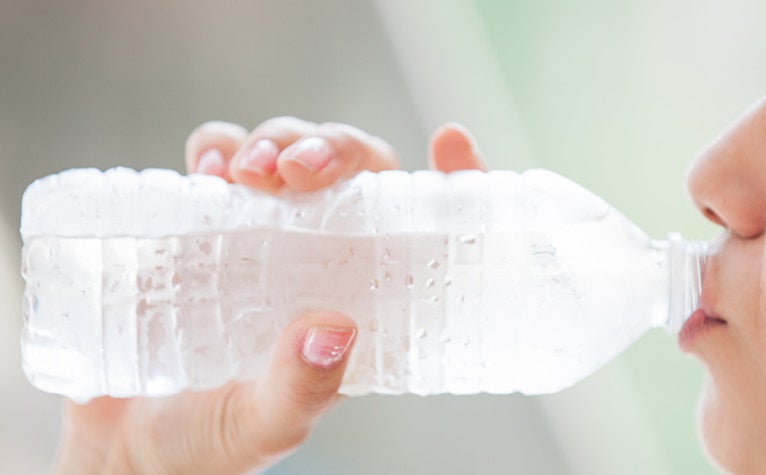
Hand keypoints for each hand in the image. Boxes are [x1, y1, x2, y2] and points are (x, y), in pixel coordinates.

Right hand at [53, 117, 485, 473]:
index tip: (451, 144)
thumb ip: (300, 390)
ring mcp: (262, 230)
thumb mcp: (265, 426)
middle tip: (299, 172)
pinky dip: (215, 148)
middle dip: (334, 151)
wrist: (123, 443)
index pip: (424, 228)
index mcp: (362, 299)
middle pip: (354, 171)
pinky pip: (219, 157)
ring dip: (277, 141)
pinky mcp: (204, 217)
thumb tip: (335, 332)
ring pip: (290, 148)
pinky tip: (207, 171)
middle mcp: (322, 256)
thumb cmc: (209, 440)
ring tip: (248, 173)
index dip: (452, 180)